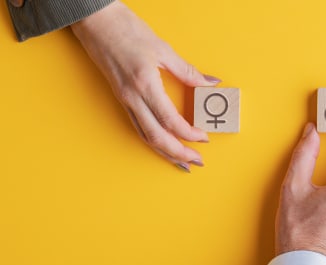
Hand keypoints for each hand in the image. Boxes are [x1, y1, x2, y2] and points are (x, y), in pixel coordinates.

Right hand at [70, 1, 219, 170]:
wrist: (94, 21)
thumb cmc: (126, 29)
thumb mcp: (163, 48)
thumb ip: (188, 71)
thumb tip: (210, 84)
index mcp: (145, 84)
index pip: (170, 120)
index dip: (189, 133)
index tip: (204, 137)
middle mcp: (132, 97)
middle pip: (156, 137)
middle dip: (178, 153)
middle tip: (197, 161)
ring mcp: (124, 100)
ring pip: (145, 136)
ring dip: (165, 151)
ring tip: (182, 160)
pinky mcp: (121, 98)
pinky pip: (138, 127)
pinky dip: (153, 140)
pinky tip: (163, 144)